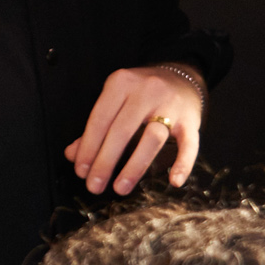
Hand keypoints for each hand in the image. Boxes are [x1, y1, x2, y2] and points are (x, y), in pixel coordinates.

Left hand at [65, 65, 203, 195]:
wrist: (181, 77)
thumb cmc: (140, 94)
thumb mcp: (115, 100)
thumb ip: (95, 127)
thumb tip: (71, 155)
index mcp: (121, 83)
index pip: (100, 119)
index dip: (88, 148)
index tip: (81, 172)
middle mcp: (146, 91)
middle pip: (122, 131)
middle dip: (105, 162)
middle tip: (95, 186)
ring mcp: (171, 104)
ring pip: (152, 138)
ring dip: (134, 167)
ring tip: (120, 187)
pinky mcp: (192, 119)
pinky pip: (189, 144)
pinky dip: (183, 164)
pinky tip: (173, 182)